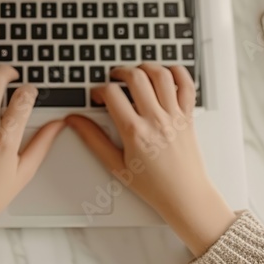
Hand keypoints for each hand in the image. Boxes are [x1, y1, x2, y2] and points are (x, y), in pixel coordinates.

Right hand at [66, 64, 236, 256]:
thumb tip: (75, 121)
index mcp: (135, 132)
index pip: (112, 94)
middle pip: (136, 77)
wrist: (185, 196)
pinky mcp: (189, 116)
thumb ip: (93, 140)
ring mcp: (174, 116)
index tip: (98, 95)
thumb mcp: (116, 165)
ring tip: (137, 72)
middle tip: (114, 78)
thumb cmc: (154, 186)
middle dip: (120, 71)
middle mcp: (156, 120)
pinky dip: (178, 72)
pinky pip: (187, 85)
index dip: (100, 89)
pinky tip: (166, 74)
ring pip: (161, 75)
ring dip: (146, 67)